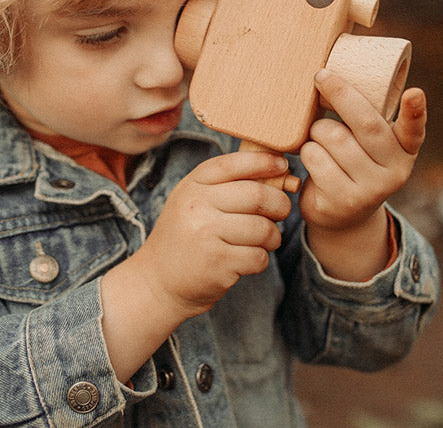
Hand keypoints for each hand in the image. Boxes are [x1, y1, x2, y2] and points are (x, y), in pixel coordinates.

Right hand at [133, 151, 292, 320]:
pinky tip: (248, 258)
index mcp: (192, 185)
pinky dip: (261, 259)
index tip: (283, 166)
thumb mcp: (194, 200)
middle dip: (279, 204)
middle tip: (281, 211)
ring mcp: (205, 235)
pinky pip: (258, 256)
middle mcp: (196, 206)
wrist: (159, 280)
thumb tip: (281, 172)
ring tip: (266, 239)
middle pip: (257, 195)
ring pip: (263, 228)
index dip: (264, 162)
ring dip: (273, 236)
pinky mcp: (217, 264)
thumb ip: (227, 184)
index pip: (234, 164)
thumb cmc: (186, 236)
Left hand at [299, 69, 425, 278]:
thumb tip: (333, 74)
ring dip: (317, 129)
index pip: (414, 129)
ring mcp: (372, 189)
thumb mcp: (369, 144)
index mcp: (405, 150)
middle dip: (340, 94)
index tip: (414, 93)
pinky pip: (316, 158)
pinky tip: (313, 158)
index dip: (415, 111)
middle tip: (321, 76)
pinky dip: (307, 150)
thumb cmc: (353, 162)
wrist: (343, 216)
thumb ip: (367, 118)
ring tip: (319, 136)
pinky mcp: (344, 200)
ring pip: (334, 137)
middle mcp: (395, 171)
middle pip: (365, 124)